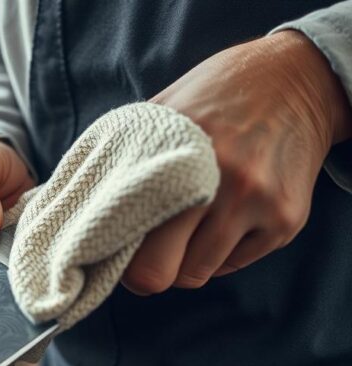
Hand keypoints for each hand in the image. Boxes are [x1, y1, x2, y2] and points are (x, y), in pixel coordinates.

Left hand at [122, 31, 351, 294]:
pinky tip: (223, 218)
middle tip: (145, 253)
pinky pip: (233, 265)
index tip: (115, 247)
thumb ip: (123, 159)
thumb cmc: (212, 98)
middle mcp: (221, 183)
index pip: (131, 242)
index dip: (117, 254)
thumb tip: (78, 206)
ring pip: (196, 274)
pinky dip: (220, 253)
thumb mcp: (160, 114)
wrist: (297, 80)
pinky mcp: (287, 221)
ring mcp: (258, 205)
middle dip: (146, 270)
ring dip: (184, 261)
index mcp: (177, 157)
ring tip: (186, 230)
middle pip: (160, 273)